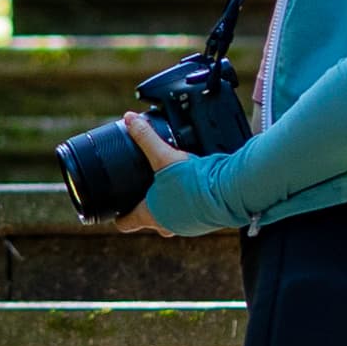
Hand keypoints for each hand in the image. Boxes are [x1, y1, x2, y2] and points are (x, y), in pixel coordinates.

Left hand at [116, 109, 215, 233]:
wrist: (227, 193)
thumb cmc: (193, 182)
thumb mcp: (164, 156)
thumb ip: (145, 137)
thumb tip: (129, 119)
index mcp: (151, 213)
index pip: (127, 223)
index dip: (121, 217)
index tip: (118, 213)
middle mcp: (167, 225)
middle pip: (150, 222)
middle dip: (147, 210)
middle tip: (145, 195)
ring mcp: (187, 226)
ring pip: (172, 220)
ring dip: (169, 208)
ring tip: (171, 189)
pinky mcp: (204, 222)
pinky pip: (191, 216)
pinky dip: (188, 205)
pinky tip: (193, 190)